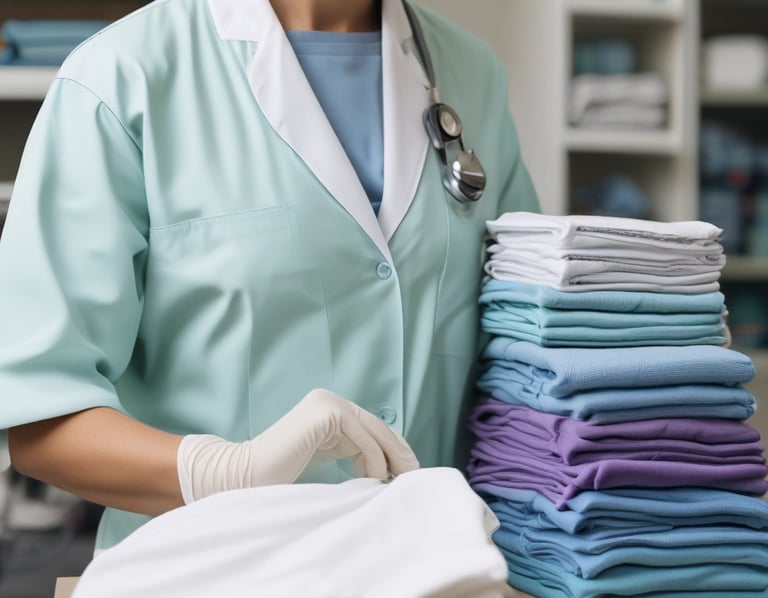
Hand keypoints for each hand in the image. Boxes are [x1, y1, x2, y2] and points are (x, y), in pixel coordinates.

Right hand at [177, 388, 419, 502]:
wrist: (247, 476)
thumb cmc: (284, 473)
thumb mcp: (327, 455)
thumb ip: (351, 449)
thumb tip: (389, 462)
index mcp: (329, 407)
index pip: (372, 426)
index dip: (393, 447)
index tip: (408, 469)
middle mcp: (329, 400)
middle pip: (377, 426)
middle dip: (398, 452)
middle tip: (414, 475)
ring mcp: (327, 403)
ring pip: (373, 433)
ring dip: (388, 460)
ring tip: (393, 483)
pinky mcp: (326, 413)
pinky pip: (363, 440)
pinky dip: (374, 461)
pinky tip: (373, 480)